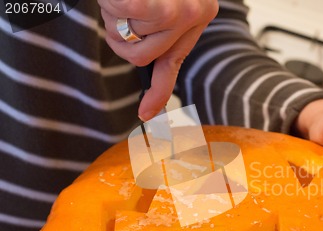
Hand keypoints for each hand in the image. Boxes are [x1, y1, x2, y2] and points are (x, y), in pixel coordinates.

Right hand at [98, 0, 218, 120]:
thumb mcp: (168, 0)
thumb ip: (161, 25)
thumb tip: (139, 52)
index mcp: (199, 13)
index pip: (173, 64)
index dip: (157, 93)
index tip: (146, 114)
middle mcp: (193, 15)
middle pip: (141, 57)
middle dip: (119, 39)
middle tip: (117, 11)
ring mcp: (178, 14)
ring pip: (125, 38)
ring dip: (112, 15)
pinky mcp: (158, 9)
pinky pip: (118, 21)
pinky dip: (109, 5)